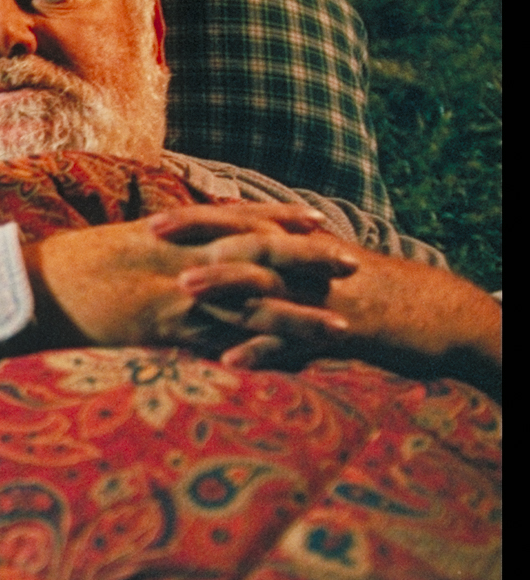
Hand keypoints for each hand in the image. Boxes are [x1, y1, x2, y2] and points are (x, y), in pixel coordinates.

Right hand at [20, 203, 358, 361]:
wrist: (31, 287)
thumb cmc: (65, 267)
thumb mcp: (115, 245)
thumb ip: (154, 245)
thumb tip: (176, 243)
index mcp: (169, 232)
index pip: (236, 218)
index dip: (280, 217)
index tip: (316, 218)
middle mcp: (179, 258)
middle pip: (259, 251)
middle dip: (307, 256)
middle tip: (350, 261)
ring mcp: (173, 294)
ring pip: (250, 300)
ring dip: (297, 314)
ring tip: (339, 325)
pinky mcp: (162, 329)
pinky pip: (217, 341)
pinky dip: (253, 351)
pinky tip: (284, 363)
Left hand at [154, 204, 501, 382]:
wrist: (428, 313)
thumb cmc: (360, 291)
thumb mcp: (314, 267)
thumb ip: (272, 256)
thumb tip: (230, 243)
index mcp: (295, 247)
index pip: (238, 223)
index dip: (195, 219)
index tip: (150, 219)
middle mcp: (303, 264)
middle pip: (244, 242)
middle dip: (199, 235)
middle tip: (151, 232)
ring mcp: (318, 297)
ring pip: (266, 286)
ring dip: (226, 286)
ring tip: (185, 288)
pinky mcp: (337, 331)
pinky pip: (295, 343)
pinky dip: (264, 351)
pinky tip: (230, 360)